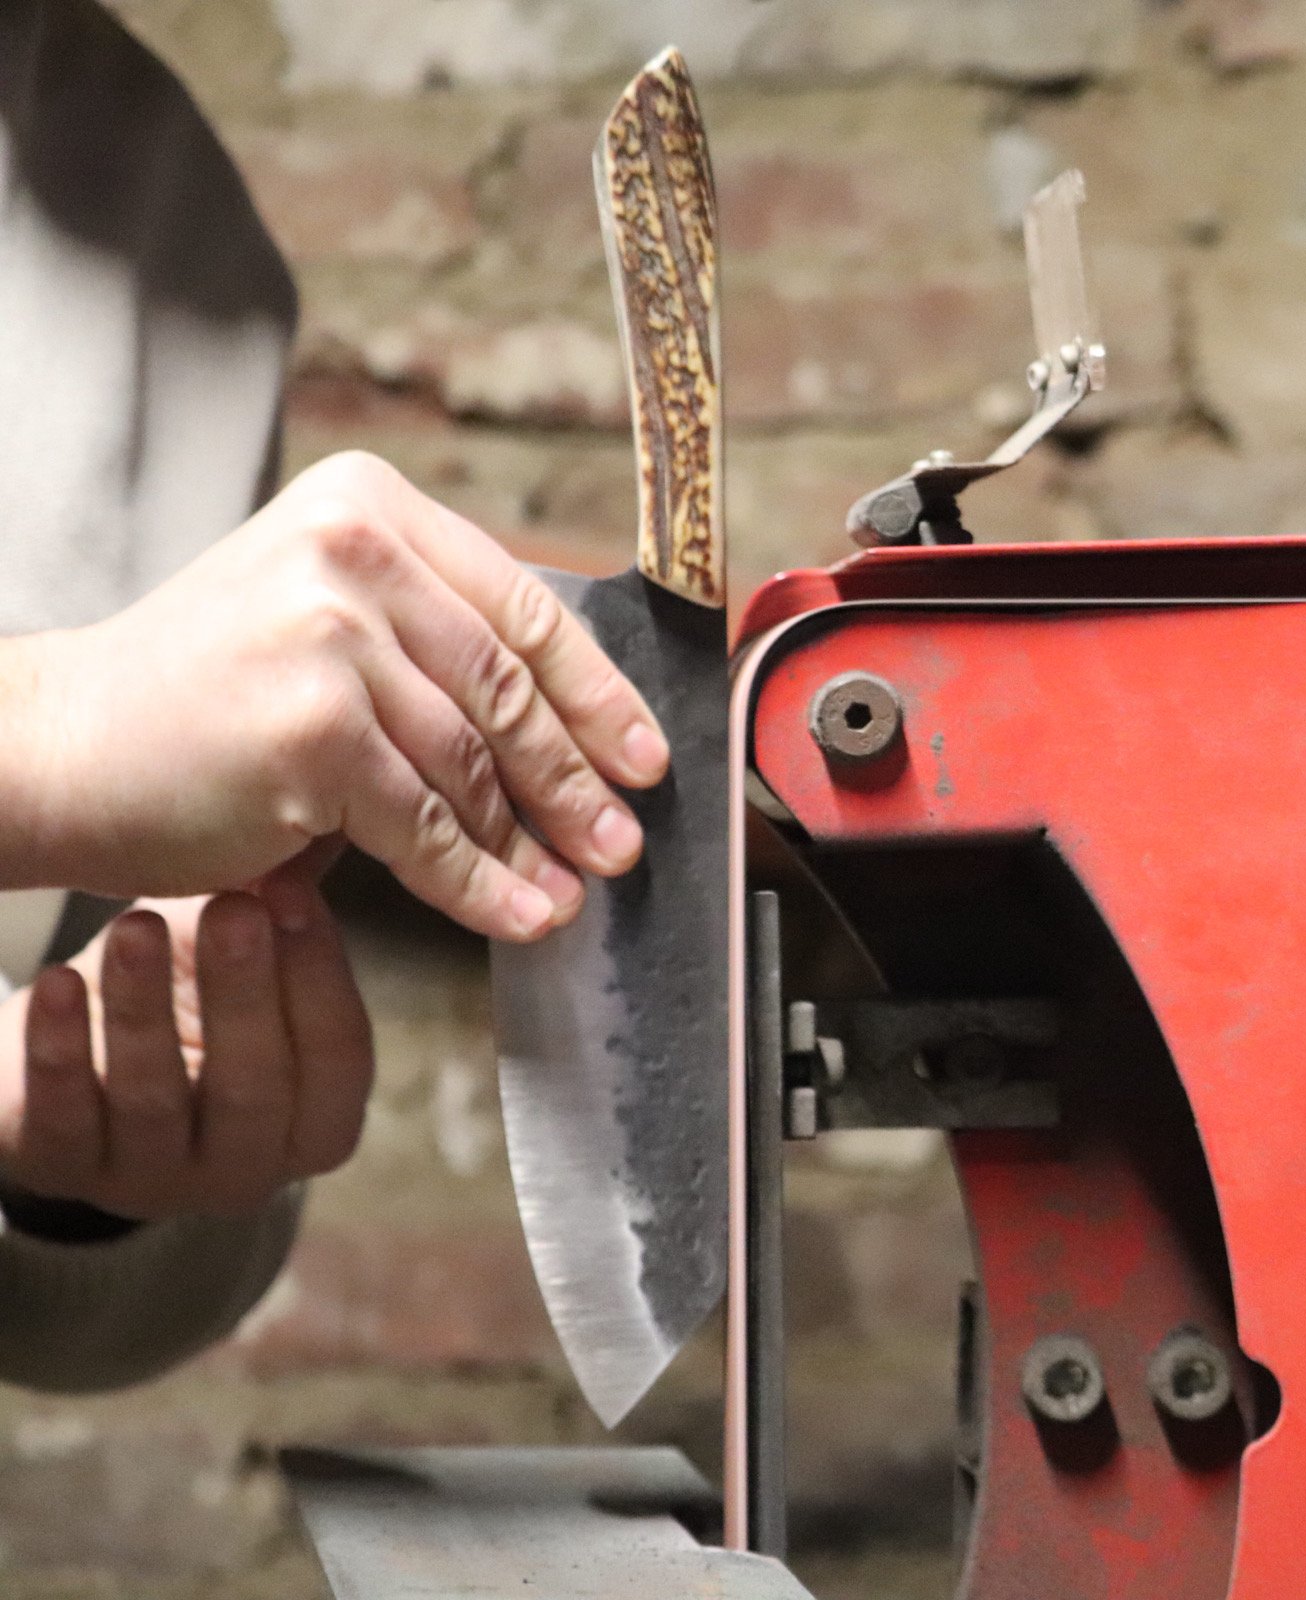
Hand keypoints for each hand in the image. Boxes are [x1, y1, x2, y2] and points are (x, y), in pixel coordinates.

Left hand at [0, 863, 371, 1219]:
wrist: (77, 1059)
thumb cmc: (190, 1000)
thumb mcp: (254, 963)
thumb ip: (294, 913)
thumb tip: (354, 813)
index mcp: (319, 1124)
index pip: (339, 1057)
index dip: (320, 976)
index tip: (293, 894)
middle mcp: (249, 1170)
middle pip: (256, 1087)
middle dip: (245, 992)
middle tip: (234, 908)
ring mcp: (153, 1182)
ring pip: (156, 1098)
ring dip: (146, 1008)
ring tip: (137, 926)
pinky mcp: (63, 1174)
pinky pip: (64, 1115)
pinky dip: (59, 1046)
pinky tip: (58, 981)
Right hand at [1, 451, 669, 941]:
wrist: (56, 745)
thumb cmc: (202, 694)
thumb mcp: (322, 620)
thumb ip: (432, 643)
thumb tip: (580, 734)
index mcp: (370, 506)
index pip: (522, 607)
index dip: (597, 693)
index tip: (646, 756)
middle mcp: (354, 552)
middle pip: (508, 688)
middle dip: (576, 777)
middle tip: (622, 841)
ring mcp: (330, 638)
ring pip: (471, 762)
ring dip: (532, 842)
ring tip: (572, 889)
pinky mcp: (312, 732)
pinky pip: (426, 825)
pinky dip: (478, 882)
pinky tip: (517, 916)